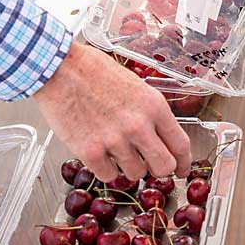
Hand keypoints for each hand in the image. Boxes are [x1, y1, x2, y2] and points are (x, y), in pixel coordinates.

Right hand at [33, 43, 191, 182]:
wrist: (59, 69)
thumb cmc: (94, 71)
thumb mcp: (136, 86)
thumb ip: (150, 112)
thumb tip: (159, 136)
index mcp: (154, 107)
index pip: (181, 145)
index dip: (184, 163)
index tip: (182, 170)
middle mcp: (139, 127)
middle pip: (164, 167)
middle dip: (159, 169)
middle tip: (150, 165)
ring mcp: (115, 141)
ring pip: (136, 174)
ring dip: (129, 168)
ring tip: (117, 151)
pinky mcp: (90, 152)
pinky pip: (109, 176)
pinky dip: (106, 170)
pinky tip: (101, 155)